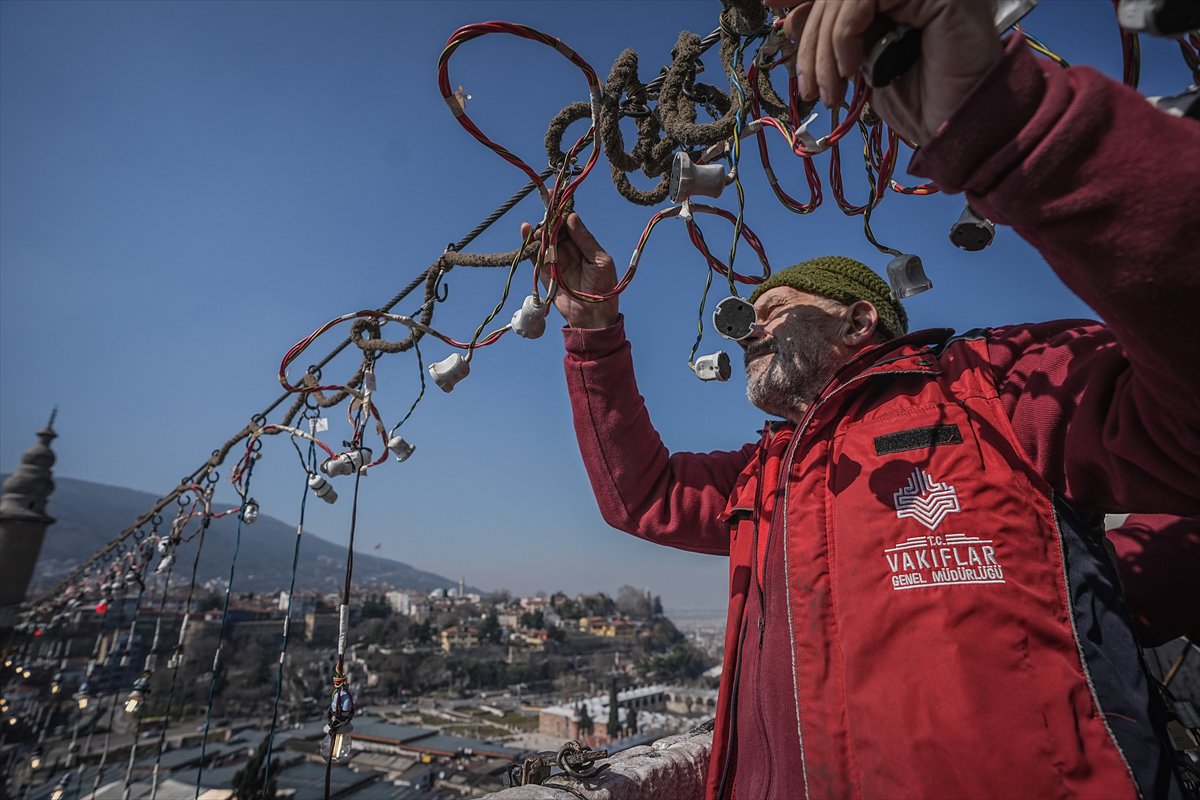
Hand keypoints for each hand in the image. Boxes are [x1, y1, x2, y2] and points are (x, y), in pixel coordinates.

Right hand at [521, 213, 619, 328]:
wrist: (593, 316)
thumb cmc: (604, 288)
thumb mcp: (600, 260)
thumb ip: (585, 239)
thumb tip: (571, 217)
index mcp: (583, 244)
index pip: (569, 222)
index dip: (561, 210)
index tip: (553, 195)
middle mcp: (568, 249)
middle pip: (554, 228)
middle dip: (548, 220)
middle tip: (546, 219)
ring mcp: (555, 260)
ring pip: (543, 239)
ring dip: (539, 231)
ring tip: (539, 231)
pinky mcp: (543, 272)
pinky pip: (534, 255)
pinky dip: (529, 243)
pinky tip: (526, 230)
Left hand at [765, 0, 1002, 144]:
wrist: (956, 128)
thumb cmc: (920, 104)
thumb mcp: (861, 66)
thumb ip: (834, 37)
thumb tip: (791, 18)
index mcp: (899, 0)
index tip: (772, 1)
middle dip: (813, 41)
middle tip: (810, 86)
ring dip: (826, 46)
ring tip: (831, 88)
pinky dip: (845, 33)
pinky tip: (853, 67)